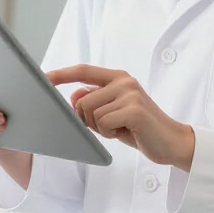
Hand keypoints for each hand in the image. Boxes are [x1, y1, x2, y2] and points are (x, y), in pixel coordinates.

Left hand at [46, 65, 194, 170]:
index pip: (82, 71)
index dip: (60, 74)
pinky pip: (102, 123)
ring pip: (90, 113)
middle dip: (86, 120)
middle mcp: (124, 81)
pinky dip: (109, 134)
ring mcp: (130, 93)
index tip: (42, 77)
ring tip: (121, 128)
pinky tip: (126, 132)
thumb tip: (73, 95)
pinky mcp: (134, 109)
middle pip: (81, 100)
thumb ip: (94, 100)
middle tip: (108, 126)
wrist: (171, 142)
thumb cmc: (139, 128)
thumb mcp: (113, 112)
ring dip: (100, 128)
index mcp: (118, 77)